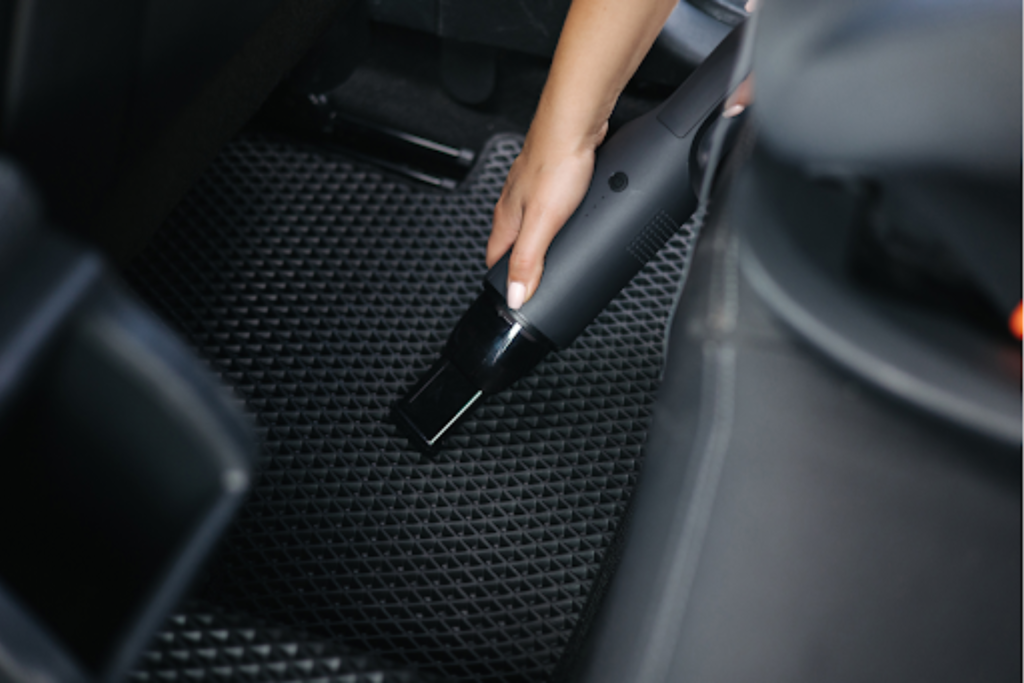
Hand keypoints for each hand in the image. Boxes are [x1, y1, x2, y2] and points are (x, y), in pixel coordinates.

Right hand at [485, 124, 606, 309]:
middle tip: (536, 278)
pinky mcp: (552, 174)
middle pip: (513, 241)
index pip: (495, 259)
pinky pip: (550, 203)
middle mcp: (514, 202)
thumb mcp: (542, 223)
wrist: (574, 123)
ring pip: (530, 220)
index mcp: (506, 217)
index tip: (512, 296)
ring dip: (539, 238)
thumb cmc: (556, 164)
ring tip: (553, 251)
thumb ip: (528, 260)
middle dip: (522, 261)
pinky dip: (557, 216)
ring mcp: (532, 187)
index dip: (503, 280)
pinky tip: (571, 218)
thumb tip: (515, 296)